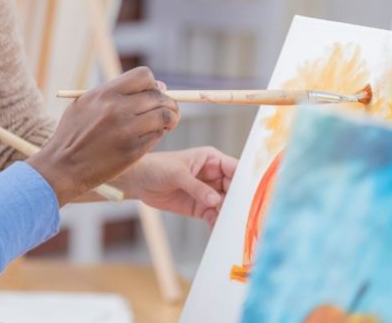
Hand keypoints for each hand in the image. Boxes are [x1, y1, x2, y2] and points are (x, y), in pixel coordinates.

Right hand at [27, 67, 178, 204]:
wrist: (62, 166)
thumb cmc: (74, 133)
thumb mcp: (85, 104)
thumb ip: (116, 93)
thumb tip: (158, 86)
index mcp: (104, 94)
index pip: (143, 76)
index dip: (152, 84)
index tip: (151, 93)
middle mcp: (117, 109)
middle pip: (158, 96)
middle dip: (167, 102)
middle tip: (167, 110)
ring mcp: (126, 131)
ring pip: (164, 115)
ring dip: (169, 118)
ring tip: (165, 123)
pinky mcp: (133, 151)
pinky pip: (158, 135)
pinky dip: (158, 134)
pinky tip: (149, 137)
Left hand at [113, 147, 236, 226]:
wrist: (138, 181)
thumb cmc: (156, 167)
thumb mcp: (176, 174)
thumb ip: (196, 187)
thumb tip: (216, 200)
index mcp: (212, 160)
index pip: (236, 170)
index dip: (246, 182)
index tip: (253, 197)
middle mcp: (214, 175)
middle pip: (235, 190)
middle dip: (240, 203)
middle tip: (245, 217)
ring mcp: (208, 192)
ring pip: (226, 205)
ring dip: (230, 216)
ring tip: (234, 229)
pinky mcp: (201, 207)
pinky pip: (214, 216)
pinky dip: (218, 224)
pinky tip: (219, 232)